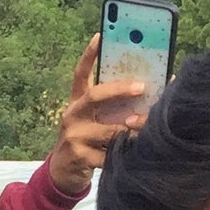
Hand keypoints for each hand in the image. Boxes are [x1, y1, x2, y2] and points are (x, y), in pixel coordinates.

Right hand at [46, 38, 151, 200]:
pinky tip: (136, 154)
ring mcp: (73, 135)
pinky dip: (124, 154)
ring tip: (148, 127)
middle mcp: (72, 114)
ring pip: (109, 129)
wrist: (61, 174)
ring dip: (131, 129)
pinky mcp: (78, 156)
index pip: (80, 73)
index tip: (101, 35)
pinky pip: (108, 154)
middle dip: (120, 89)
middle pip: (95, 95)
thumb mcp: (91, 121)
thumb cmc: (86, 142)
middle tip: (142, 86)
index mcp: (76, 102)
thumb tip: (146, 93)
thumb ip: (110, 109)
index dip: (90, 54)